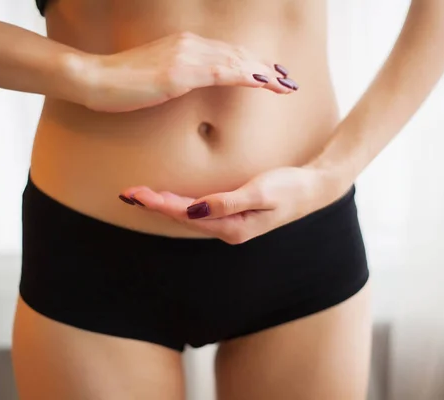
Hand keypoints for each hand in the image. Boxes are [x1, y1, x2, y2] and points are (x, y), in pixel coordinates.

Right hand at [76, 31, 298, 111]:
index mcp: (185, 46)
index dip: (253, 64)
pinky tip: (263, 81)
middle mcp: (190, 45)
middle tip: (288, 81)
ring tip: (285, 84)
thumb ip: (179, 79)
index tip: (272, 76)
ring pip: (235, 60)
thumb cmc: (121, 85)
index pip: (228, 53)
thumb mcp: (157, 79)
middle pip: (238, 54)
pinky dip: (246, 74)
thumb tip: (193, 88)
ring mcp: (185, 55)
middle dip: (266, 68)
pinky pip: (221, 71)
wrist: (94, 80)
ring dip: (264, 72)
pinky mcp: (179, 71)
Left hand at [118, 167, 349, 244]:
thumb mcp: (261, 191)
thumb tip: (195, 210)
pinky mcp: (233, 213)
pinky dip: (180, 203)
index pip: (186, 216)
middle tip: (129, 193)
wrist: (314, 188)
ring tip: (141, 195)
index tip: (138, 194)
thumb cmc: (290, 187)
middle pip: (182, 218)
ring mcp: (230, 223)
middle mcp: (228, 230)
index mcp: (232, 228)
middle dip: (155, 205)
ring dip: (164, 205)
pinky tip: (170, 198)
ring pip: (188, 216)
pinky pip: (199, 211)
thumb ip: (228, 202)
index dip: (160, 204)